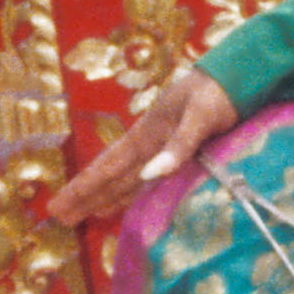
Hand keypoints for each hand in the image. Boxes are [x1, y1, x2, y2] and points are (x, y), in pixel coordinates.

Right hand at [49, 70, 239, 224]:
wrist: (235, 78)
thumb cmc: (216, 93)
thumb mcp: (199, 116)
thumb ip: (178, 145)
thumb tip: (148, 174)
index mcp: (146, 135)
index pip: (106, 167)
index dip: (83, 188)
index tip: (59, 204)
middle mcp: (147, 145)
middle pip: (109, 176)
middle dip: (84, 196)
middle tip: (59, 215)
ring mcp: (159, 149)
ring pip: (124, 180)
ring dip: (103, 197)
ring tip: (81, 214)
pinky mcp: (175, 153)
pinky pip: (144, 181)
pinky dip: (128, 193)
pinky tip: (119, 203)